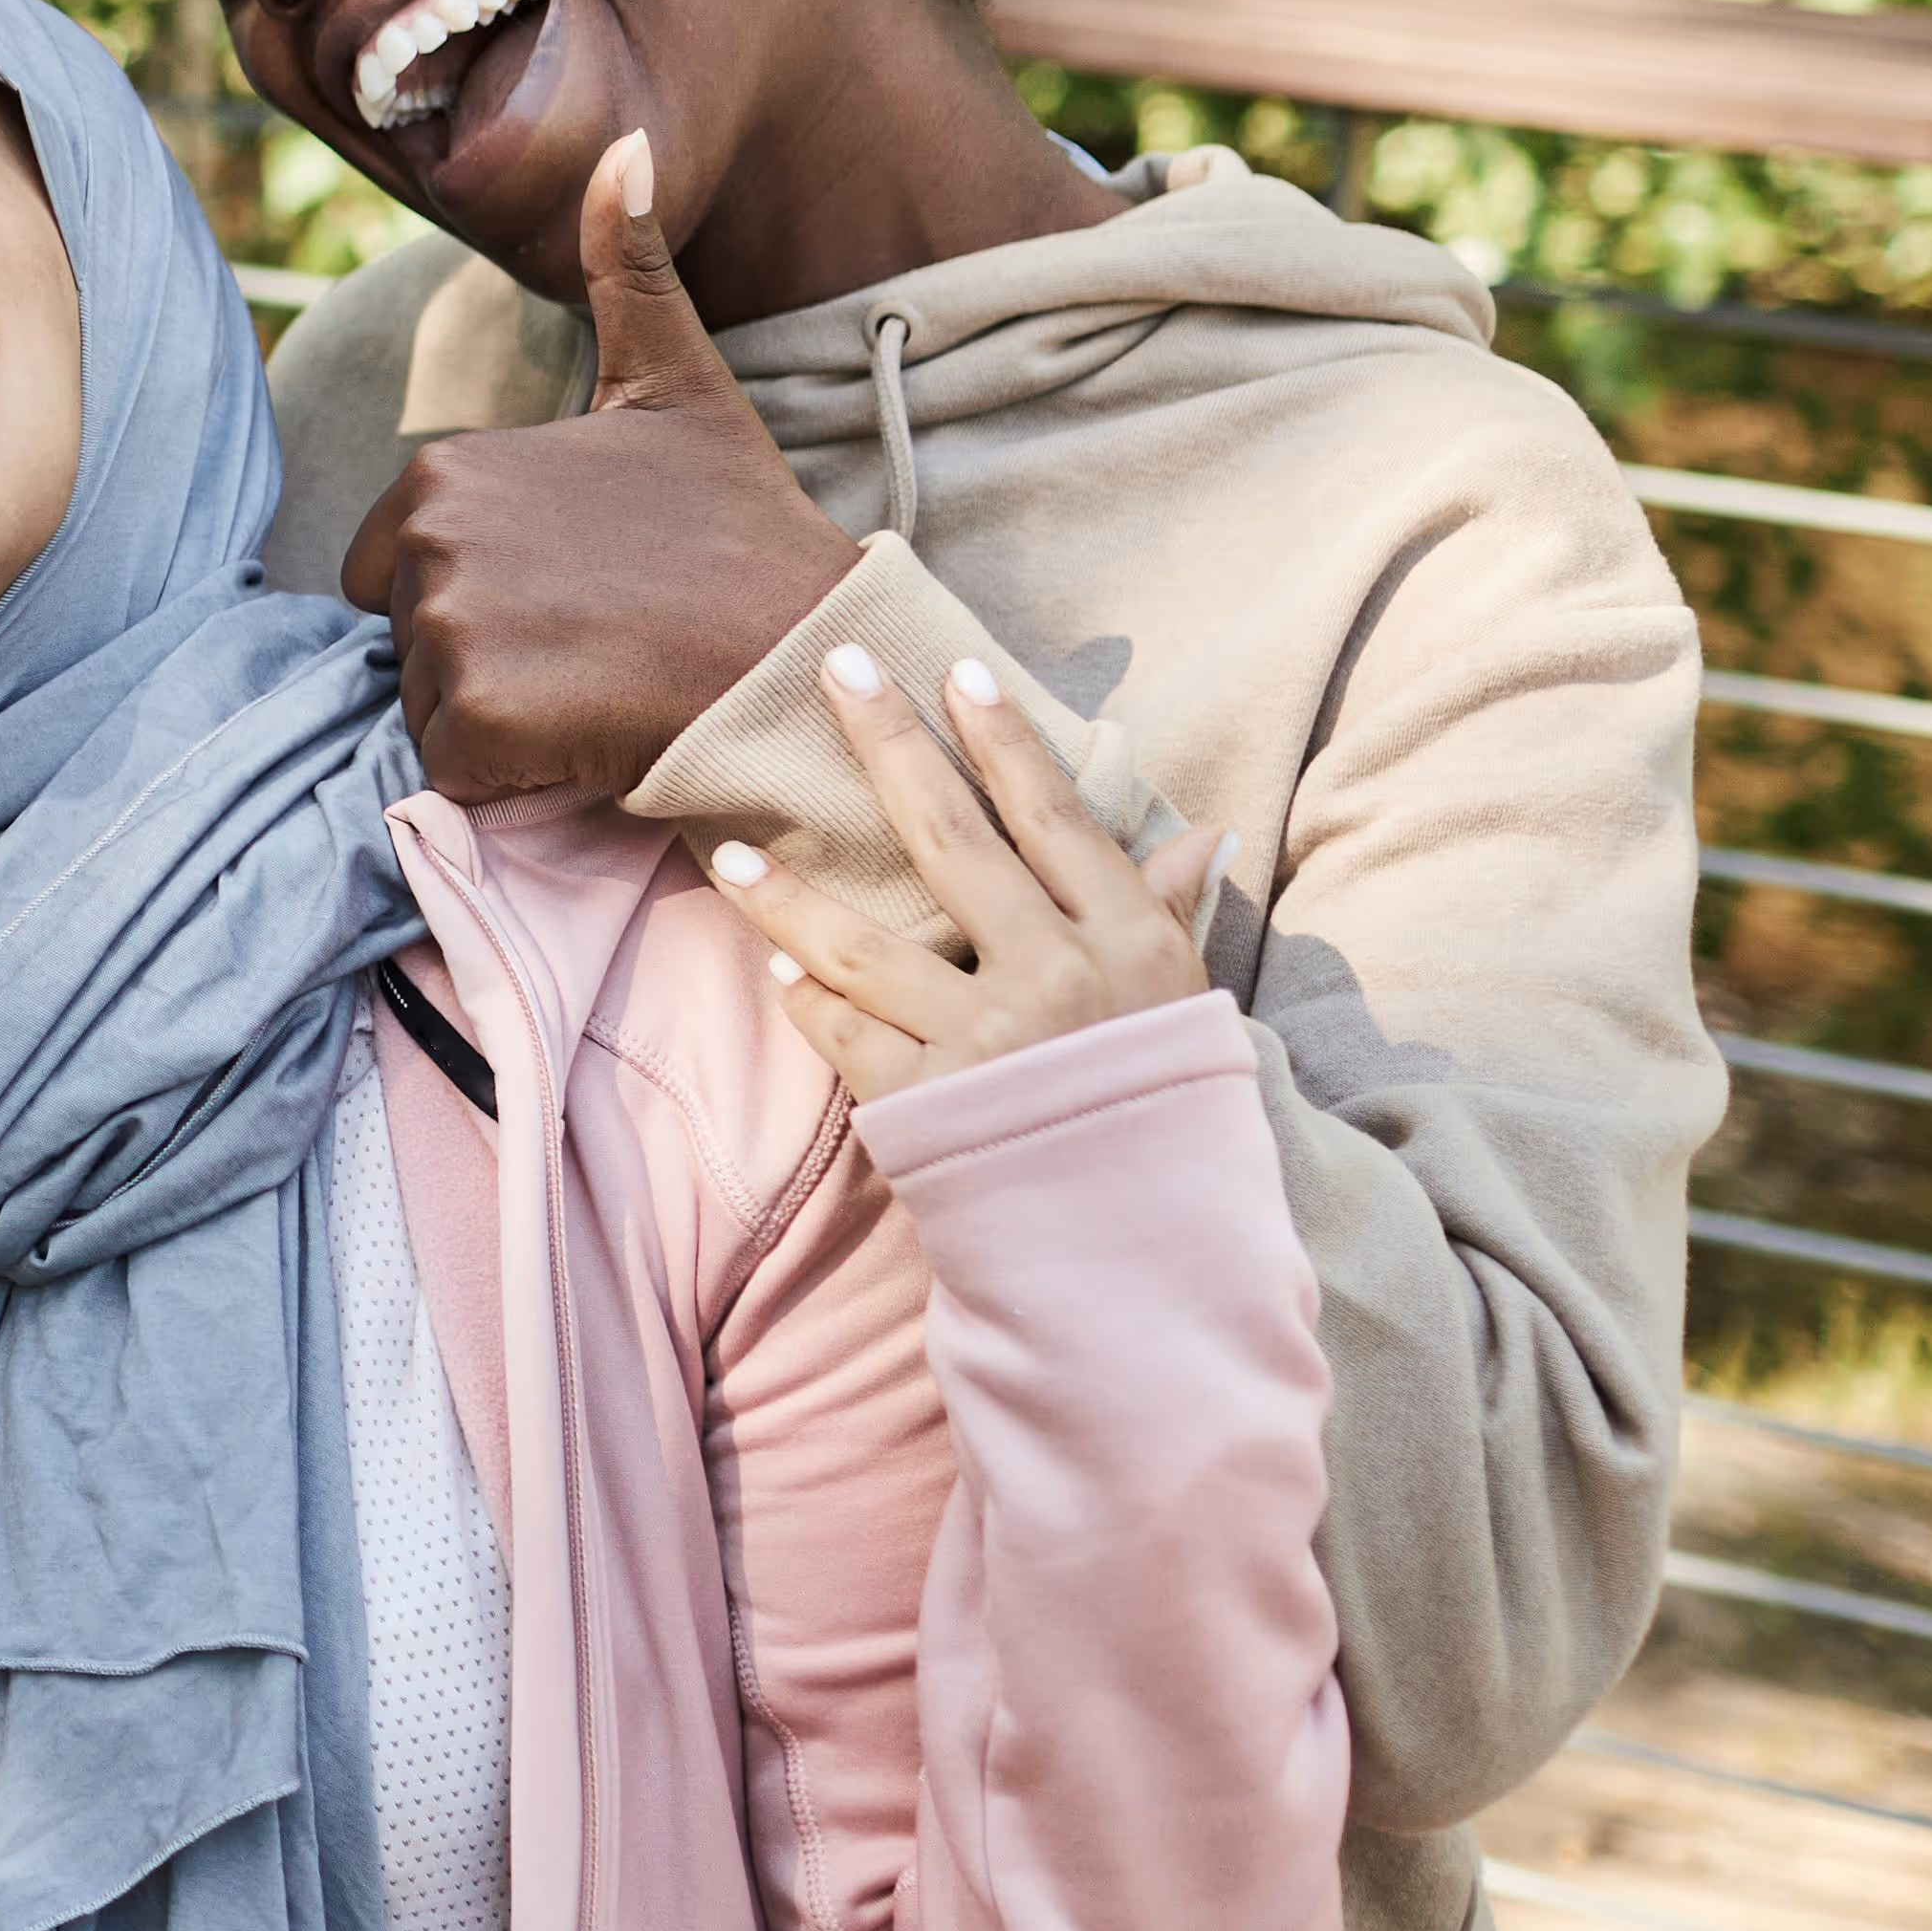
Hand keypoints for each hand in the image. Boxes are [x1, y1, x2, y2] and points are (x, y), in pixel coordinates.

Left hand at [342, 130, 861, 804]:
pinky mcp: (473, 718)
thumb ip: (626, 268)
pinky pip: (452, 769)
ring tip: (596, 681)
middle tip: (590, 637)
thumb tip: (623, 139)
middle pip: (408, 634)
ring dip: (498, 714)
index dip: (488, 588)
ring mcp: (447, 629)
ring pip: (429, 703)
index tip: (579, 585)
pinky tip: (585, 731)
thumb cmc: (739, 528)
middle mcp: (430, 541)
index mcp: (447, 469)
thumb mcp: (678, 384)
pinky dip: (507, 773)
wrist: (803, 651)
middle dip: (480, 651)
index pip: (400, 563)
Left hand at [708, 644, 1227, 1097]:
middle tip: (835, 669)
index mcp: (1131, 945)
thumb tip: (1202, 833)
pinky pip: (846, 1035)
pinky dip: (809, 1002)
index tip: (955, 668)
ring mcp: (987, 1043)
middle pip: (952, 839)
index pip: (1057, 817)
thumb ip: (1169, 915)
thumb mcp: (1184, 1008)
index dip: (1005, 739)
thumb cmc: (1167, 1118)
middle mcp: (1059, 981)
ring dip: (786, 896)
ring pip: (861, 945)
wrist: (1149, 1262)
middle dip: (889, 744)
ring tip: (729, 853)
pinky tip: (779, 972)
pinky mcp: (928, 1108)